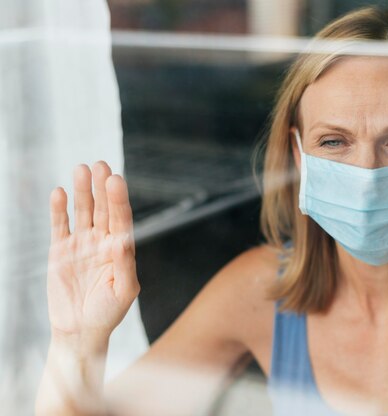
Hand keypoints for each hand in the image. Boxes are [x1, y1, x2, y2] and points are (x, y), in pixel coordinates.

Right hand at [47, 162, 138, 339]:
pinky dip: (59, 209)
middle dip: (102, 187)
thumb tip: (123, 239)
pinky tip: (59, 192)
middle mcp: (103, 242)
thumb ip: (124, 264)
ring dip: (83, 191)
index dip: (119, 200)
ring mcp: (81, 244)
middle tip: (101, 164)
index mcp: (121, 249)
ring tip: (82, 169)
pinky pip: (60, 225)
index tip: (116, 180)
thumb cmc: (108, 313)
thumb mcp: (124, 291)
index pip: (121, 219)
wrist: (80, 331)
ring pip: (83, 211)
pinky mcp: (60, 251)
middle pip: (104, 208)